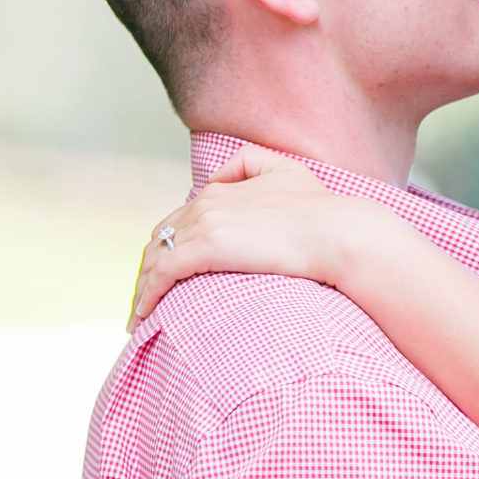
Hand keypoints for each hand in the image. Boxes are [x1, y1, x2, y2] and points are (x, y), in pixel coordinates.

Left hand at [128, 147, 375, 327]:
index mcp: (218, 190)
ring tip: (141, 315)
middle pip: (159, 241)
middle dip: (148, 270)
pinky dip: (148, 294)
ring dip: (143, 287)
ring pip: (156, 259)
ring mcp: (203, 225)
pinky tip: (145, 315)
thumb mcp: (285, 170)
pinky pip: (163, 274)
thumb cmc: (320, 210)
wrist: (336, 233)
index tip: (162, 275)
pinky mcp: (206, 248)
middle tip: (146, 299)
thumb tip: (216, 178)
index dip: (165, 249)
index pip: (176, 222)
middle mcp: (203, 204)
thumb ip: (249, 163)